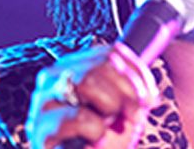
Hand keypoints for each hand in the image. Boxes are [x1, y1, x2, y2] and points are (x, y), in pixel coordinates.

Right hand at [25, 42, 159, 148]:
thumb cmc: (105, 145)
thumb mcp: (123, 109)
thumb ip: (131, 86)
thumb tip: (153, 69)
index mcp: (74, 68)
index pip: (110, 53)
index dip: (137, 74)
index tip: (148, 99)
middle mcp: (53, 79)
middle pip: (100, 66)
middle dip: (127, 93)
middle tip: (132, 116)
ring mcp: (43, 103)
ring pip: (87, 83)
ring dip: (109, 109)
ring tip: (107, 128)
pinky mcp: (40, 130)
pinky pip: (79, 117)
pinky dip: (96, 130)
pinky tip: (95, 142)